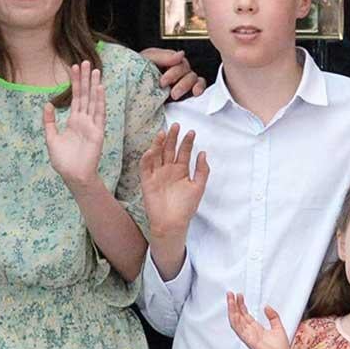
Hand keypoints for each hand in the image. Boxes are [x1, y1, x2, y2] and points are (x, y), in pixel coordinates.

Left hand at [42, 60, 106, 192]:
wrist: (73, 176)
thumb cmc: (63, 161)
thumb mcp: (51, 138)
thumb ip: (49, 121)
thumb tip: (47, 104)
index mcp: (73, 121)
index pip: (76, 97)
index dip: (75, 82)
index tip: (74, 67)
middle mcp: (84, 120)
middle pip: (85, 95)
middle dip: (85, 78)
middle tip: (86, 61)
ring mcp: (92, 125)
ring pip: (93, 101)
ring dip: (94, 85)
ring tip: (95, 70)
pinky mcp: (97, 132)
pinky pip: (99, 113)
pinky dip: (99, 100)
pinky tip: (99, 88)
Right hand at [138, 123, 209, 241]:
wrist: (172, 223)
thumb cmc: (186, 207)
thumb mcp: (198, 187)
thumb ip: (202, 170)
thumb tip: (203, 153)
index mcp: (181, 170)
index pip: (183, 152)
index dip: (187, 142)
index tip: (192, 132)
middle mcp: (169, 170)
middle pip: (170, 149)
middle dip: (173, 138)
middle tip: (176, 125)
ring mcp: (157, 174)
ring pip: (157, 155)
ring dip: (159, 144)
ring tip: (164, 132)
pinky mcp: (147, 181)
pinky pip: (146, 166)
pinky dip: (148, 157)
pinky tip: (153, 149)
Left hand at [140, 46, 206, 100]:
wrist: (129, 91)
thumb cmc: (137, 72)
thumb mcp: (146, 59)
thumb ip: (163, 56)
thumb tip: (181, 54)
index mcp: (169, 60)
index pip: (180, 62)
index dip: (173, 72)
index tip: (162, 81)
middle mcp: (177, 69)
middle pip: (187, 71)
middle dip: (179, 81)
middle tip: (168, 90)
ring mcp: (182, 80)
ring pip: (194, 79)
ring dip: (186, 86)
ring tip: (175, 95)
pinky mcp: (185, 92)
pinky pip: (199, 86)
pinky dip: (199, 88)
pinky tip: (195, 93)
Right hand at [226, 292, 290, 348]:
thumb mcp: (278, 327)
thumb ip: (273, 316)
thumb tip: (267, 306)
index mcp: (256, 329)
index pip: (245, 314)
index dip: (241, 305)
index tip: (239, 295)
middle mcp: (250, 332)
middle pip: (238, 316)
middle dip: (234, 304)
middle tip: (231, 294)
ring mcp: (248, 336)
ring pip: (236, 321)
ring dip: (232, 309)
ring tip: (230, 299)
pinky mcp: (248, 340)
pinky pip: (238, 329)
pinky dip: (234, 320)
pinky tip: (232, 312)